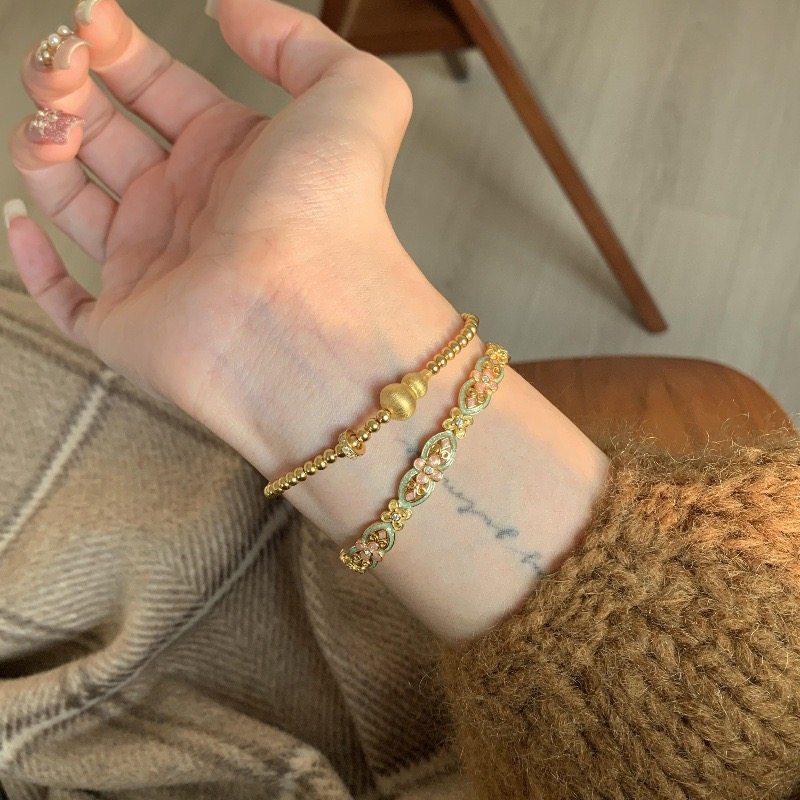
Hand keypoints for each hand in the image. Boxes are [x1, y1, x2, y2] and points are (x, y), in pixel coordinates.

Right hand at [8, 0, 458, 475]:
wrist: (304, 311)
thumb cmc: (331, 208)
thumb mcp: (350, 93)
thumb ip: (297, 39)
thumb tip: (232, 12)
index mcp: (235, 156)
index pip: (159, 88)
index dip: (118, 47)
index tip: (90, 17)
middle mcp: (192, 209)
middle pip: (108, 133)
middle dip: (70, 83)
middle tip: (58, 60)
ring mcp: (155, 267)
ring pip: (73, 198)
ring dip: (43, 145)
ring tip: (51, 120)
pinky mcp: (123, 325)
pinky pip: (65, 298)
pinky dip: (32, 261)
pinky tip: (20, 216)